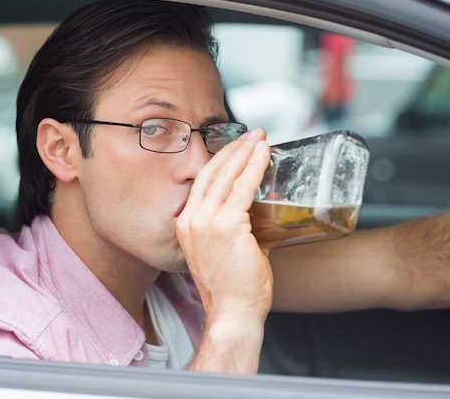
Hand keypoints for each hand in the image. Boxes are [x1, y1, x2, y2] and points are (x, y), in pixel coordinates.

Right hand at [176, 127, 271, 371]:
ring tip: (259, 138)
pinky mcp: (226, 225)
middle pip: (210, 172)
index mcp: (185, 225)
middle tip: (252, 134)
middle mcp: (190, 220)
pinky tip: (264, 154)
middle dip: (233, 149)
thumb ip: (234, 228)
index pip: (201, 183)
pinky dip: (254, 168)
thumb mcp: (223, 251)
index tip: (237, 148)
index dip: (220, 161)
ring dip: (245, 152)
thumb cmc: (232, 289)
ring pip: (225, 175)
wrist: (232, 314)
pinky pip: (242, 188)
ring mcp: (205, 222)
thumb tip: (256, 213)